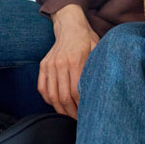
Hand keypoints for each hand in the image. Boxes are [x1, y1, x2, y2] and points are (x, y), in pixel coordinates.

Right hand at [38, 4, 99, 118]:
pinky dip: (48, 99)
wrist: (69, 25)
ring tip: (68, 114)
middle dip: (71, 112)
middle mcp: (60, 63)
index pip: (75, 91)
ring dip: (59, 109)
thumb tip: (103, 87)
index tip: (86, 113)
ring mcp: (49, 65)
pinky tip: (56, 104)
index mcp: (75, 60)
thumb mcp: (97, 49)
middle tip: (79, 118)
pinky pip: (42, 88)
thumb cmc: (86, 39)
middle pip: (62, 96)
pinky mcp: (43, 65)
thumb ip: (97, 66)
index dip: (80, 106)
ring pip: (51, 95)